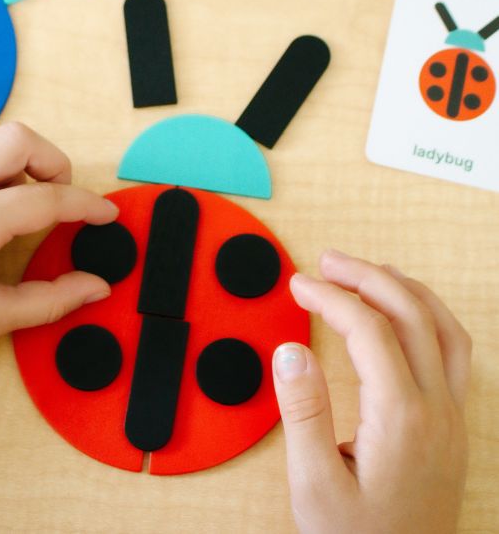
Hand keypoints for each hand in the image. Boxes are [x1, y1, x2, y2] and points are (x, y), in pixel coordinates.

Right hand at [272, 251, 470, 533]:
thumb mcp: (313, 483)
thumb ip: (302, 412)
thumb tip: (292, 350)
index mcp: (401, 419)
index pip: (369, 329)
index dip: (330, 297)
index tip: (299, 284)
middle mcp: (436, 411)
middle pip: (413, 315)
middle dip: (368, 276)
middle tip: (328, 262)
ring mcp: (452, 419)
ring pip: (445, 329)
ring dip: (406, 290)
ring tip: (368, 272)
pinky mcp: (453, 428)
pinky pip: (453, 352)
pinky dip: (428, 317)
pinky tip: (404, 317)